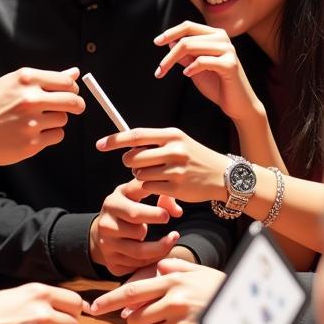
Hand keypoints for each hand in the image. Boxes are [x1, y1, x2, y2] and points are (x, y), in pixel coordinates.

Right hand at [0, 67, 84, 179]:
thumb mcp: (11, 85)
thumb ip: (44, 79)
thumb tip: (74, 72)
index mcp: (25, 79)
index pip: (66, 82)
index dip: (73, 88)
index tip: (72, 92)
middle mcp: (30, 99)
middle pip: (72, 101)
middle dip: (77, 105)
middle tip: (74, 107)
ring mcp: (31, 122)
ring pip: (63, 120)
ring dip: (56, 120)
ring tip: (37, 121)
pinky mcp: (31, 144)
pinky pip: (56, 136)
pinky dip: (50, 135)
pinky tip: (34, 133)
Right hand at [88, 179, 183, 275]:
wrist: (103, 231)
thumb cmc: (126, 208)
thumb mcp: (136, 194)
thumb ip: (159, 194)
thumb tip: (178, 212)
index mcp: (113, 203)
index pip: (135, 210)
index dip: (154, 214)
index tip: (167, 216)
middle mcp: (106, 224)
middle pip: (137, 230)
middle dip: (158, 230)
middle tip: (174, 233)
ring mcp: (107, 244)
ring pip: (139, 252)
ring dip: (160, 248)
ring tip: (171, 241)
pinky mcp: (111, 262)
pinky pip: (137, 265)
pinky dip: (151, 260)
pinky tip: (159, 253)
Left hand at [91, 257, 222, 323]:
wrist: (249, 314)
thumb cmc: (221, 289)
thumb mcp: (199, 271)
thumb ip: (174, 267)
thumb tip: (157, 269)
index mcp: (172, 282)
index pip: (130, 292)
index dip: (108, 301)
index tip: (93, 308)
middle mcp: (172, 303)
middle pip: (133, 318)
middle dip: (136, 320)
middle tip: (151, 317)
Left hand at [97, 126, 226, 202]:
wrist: (223, 175)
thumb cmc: (195, 156)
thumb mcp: (179, 141)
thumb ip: (154, 141)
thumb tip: (125, 143)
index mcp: (172, 135)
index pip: (136, 135)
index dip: (115, 140)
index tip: (100, 145)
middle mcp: (174, 150)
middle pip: (133, 157)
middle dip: (129, 162)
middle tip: (137, 164)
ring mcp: (176, 170)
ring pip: (139, 174)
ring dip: (141, 176)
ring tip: (157, 174)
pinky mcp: (176, 188)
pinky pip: (149, 188)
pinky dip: (151, 187)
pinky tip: (164, 184)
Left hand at [155, 21, 261, 123]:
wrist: (238, 104)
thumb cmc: (217, 85)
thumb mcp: (195, 67)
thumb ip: (185, 55)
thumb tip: (169, 42)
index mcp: (215, 35)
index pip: (188, 26)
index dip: (170, 33)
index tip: (156, 42)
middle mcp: (222, 38)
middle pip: (186, 38)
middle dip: (169, 55)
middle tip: (159, 70)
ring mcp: (228, 50)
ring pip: (191, 46)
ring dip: (173, 60)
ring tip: (165, 72)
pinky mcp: (230, 64)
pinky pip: (202, 61)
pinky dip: (191, 68)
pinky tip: (187, 74)